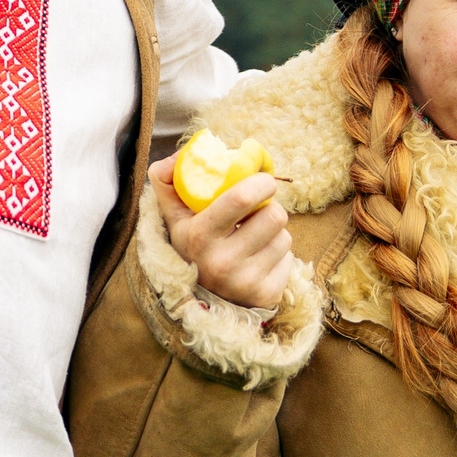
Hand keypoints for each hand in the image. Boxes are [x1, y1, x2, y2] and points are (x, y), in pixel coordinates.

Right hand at [149, 158, 293, 308]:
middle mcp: (222, 262)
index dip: (260, 183)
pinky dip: (277, 256)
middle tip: (259, 210)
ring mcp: (245, 281)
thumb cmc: (191, 245)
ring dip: (274, 233)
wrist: (201, 298)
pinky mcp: (266, 294)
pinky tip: (258, 260)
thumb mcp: (174, 215)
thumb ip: (168, 180)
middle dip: (270, 207)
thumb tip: (179, 157)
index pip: (241, 198)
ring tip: (255, 238)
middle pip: (274, 215)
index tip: (263, 180)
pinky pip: (289, 259)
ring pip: (284, 236)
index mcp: (199, 236)